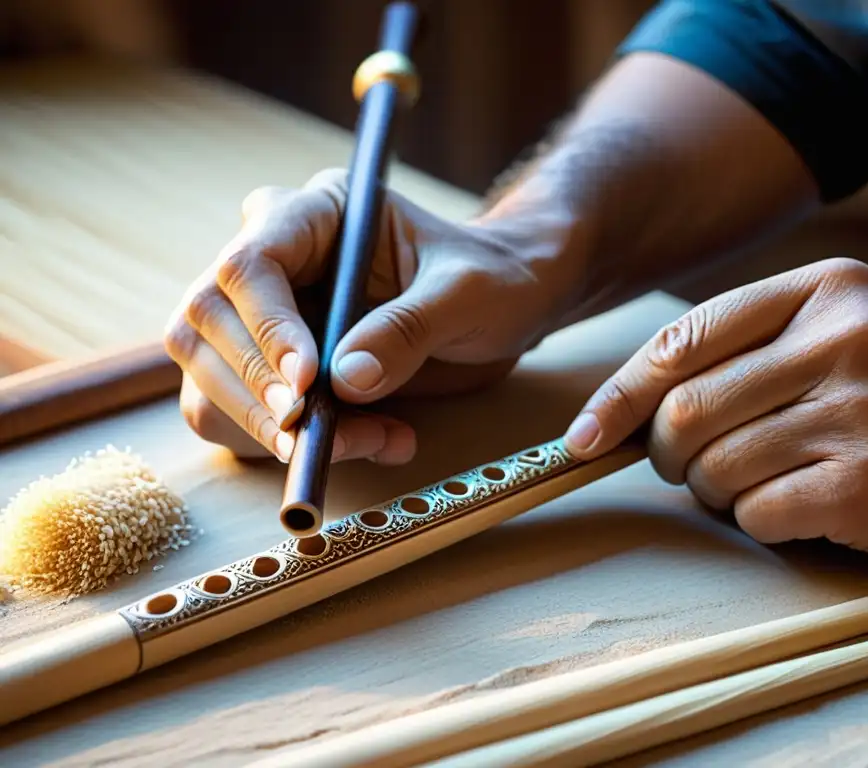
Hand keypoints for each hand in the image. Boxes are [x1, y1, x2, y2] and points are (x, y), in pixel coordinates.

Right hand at [164, 168, 572, 463]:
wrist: (505, 307)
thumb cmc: (490, 279)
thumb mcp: (467, 293)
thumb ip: (410, 328)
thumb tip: (345, 380)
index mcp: (315, 214)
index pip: (251, 264)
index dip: (266, 327)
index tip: (306, 383)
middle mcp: (275, 261)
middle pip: (207, 323)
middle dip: (256, 390)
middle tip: (311, 434)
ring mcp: (263, 318)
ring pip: (208, 378)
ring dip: (268, 429)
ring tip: (366, 442)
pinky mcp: (272, 371)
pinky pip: (241, 418)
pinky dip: (284, 447)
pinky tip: (370, 442)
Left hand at [564, 257, 867, 565]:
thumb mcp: (849, 329)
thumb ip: (754, 344)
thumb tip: (638, 399)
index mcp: (826, 289)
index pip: (684, 340)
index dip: (619, 394)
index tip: (584, 435)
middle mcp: (841, 341)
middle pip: (686, 411)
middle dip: (663, 452)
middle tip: (683, 466)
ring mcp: (857, 413)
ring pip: (714, 467)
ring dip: (713, 490)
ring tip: (755, 484)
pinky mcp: (866, 484)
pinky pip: (757, 513)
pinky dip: (757, 520)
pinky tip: (796, 509)